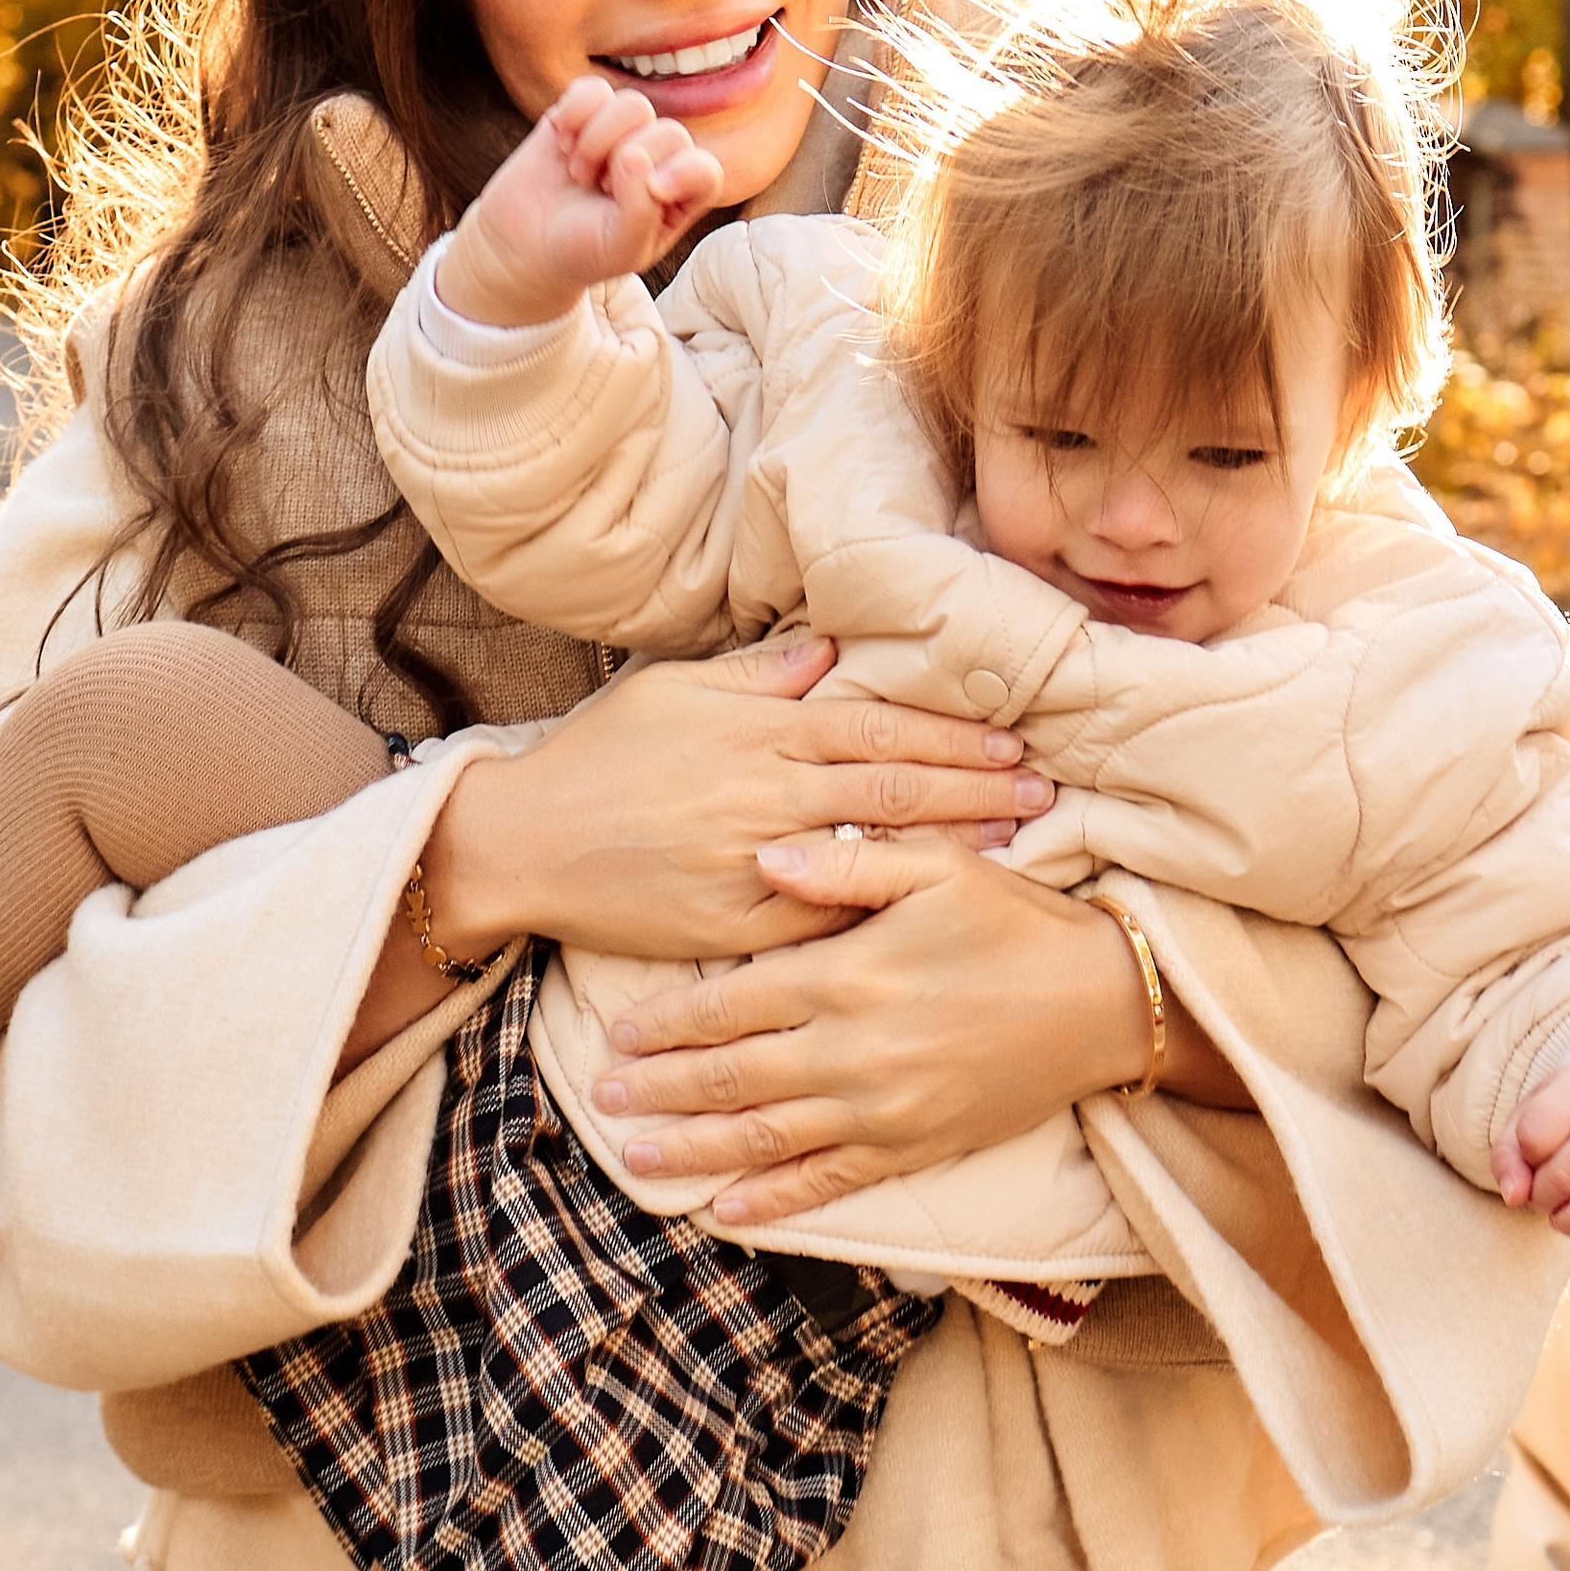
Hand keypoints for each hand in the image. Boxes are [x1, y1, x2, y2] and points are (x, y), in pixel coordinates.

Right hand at [417, 631, 1049, 969]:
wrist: (526, 841)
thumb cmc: (599, 758)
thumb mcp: (672, 691)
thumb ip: (757, 674)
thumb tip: (831, 650)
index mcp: (758, 730)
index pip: (878, 727)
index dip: (950, 735)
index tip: (1009, 742)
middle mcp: (765, 790)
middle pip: (895, 787)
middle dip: (977, 789)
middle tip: (1042, 792)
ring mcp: (754, 858)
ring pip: (874, 851)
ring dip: (953, 847)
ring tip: (1017, 844)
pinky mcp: (737, 920)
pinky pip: (826, 914)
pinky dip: (885, 908)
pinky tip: (933, 908)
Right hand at [442, 76, 726, 328]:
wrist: (522, 244)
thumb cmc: (581, 251)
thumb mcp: (622, 249)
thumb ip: (642, 210)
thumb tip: (634, 155)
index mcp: (679, 197)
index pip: (704, 169)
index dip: (684, 172)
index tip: (654, 192)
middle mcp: (657, 159)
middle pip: (669, 132)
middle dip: (625, 162)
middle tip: (596, 190)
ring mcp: (621, 132)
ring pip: (633, 105)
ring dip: (598, 140)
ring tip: (578, 172)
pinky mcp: (584, 112)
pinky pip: (593, 89)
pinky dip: (574, 113)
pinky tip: (561, 141)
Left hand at [591, 829, 1248, 1226]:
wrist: (1108, 1004)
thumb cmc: (1018, 923)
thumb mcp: (940, 867)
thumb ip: (848, 860)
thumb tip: (765, 853)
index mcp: (850, 974)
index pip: (734, 1004)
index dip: (670, 1022)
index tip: (621, 1033)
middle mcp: (855, 1052)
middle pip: (733, 1077)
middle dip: (662, 1091)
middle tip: (604, 1098)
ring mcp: (883, 1110)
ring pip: (766, 1139)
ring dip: (696, 1151)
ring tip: (638, 1158)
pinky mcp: (915, 1147)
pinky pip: (829, 1183)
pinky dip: (774, 1200)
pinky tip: (726, 1210)